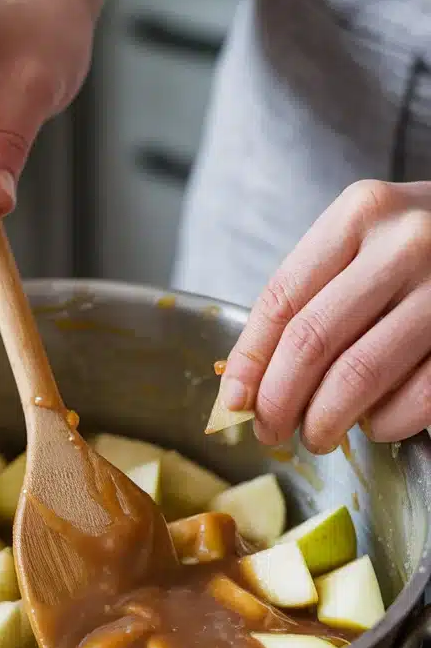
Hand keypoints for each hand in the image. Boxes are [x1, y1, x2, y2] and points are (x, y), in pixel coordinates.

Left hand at [219, 180, 430, 449]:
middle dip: (279, 400)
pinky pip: (415, 400)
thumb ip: (313, 293)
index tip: (234, 401)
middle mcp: (406, 244)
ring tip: (315, 434)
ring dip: (324, 421)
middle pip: (312, 342)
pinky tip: (375, 423)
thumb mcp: (366, 240)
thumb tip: (247, 384)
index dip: (251, 360)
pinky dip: (384, 425)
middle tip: (269, 430)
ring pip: (359, 377)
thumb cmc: (422, 247)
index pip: (283, 299)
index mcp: (362, 213)